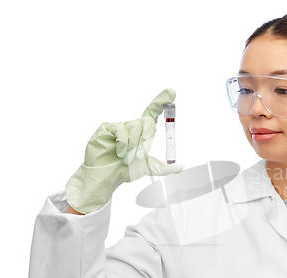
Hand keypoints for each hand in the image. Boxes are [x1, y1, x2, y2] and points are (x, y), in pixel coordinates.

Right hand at [65, 88, 182, 213]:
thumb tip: (180, 167)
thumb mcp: (149, 168)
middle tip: (139, 154)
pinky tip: (118, 152)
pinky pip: (121, 129)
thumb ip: (165, 167)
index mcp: (142, 132)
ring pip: (136, 126)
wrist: (107, 176)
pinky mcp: (107, 127)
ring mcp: (120, 126)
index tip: (172, 92)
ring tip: (126, 156)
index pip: (153, 113)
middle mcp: (132, 126)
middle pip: (148, 121)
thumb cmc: (123, 170)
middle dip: (147, 139)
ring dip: (133, 146)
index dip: (161, 101)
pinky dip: (122, 144)